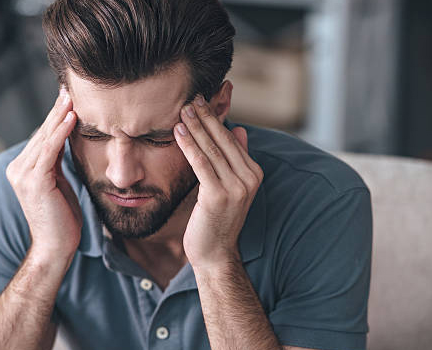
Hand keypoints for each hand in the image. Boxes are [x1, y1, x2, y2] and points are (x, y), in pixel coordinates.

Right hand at [6, 87, 81, 260]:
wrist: (56, 247)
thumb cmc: (62, 218)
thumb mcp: (60, 183)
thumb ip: (58, 163)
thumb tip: (68, 141)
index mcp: (23, 168)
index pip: (43, 137)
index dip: (56, 117)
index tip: (68, 97)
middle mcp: (18, 168)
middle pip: (43, 133)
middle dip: (58, 110)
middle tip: (70, 87)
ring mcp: (23, 174)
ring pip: (46, 138)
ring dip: (60, 115)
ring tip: (72, 96)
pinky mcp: (34, 181)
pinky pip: (50, 151)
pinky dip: (61, 132)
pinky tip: (72, 117)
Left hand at [174, 95, 263, 269]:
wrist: (215, 253)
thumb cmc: (218, 219)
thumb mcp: (230, 186)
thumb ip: (236, 158)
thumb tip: (239, 129)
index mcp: (253, 173)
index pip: (232, 139)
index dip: (216, 119)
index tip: (202, 100)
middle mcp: (248, 178)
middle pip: (223, 140)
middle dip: (206, 117)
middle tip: (191, 97)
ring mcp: (236, 187)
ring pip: (211, 149)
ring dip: (195, 127)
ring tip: (183, 109)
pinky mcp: (218, 195)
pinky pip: (201, 163)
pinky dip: (189, 145)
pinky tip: (178, 132)